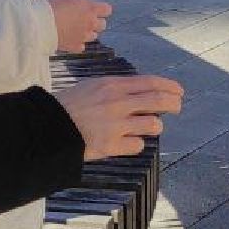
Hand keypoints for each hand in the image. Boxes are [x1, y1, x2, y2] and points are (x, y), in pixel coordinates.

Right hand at [49, 0, 110, 53]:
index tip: (96, 10)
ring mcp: (84, 36)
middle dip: (96, 23)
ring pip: (93, 36)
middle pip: (102, 25)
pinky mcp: (75, 47)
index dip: (101, 10)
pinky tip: (70, 39)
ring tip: (76, 29)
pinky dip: (77, 43)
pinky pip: (81, 46)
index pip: (107, 10)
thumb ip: (79, 4)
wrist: (41, 24)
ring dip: (87, 33)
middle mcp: (90, 23)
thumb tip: (80, 6)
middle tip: (86, 20)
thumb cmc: (51, 7)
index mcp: (90, 8)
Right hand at [55, 74, 183, 159]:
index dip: (169, 87)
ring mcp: (115, 125)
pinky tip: (128, 142)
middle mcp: (117, 103)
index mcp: (112, 85)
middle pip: (158, 101)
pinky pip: (138, 146)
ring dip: (154, 126)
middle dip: (173, 104)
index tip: (179, 91)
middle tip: (177, 106)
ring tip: (148, 126)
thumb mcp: (91, 86)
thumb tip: (141, 90)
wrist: (49, 127)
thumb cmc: (68, 105)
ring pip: (153, 125)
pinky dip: (136, 144)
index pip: (150, 82)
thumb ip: (116, 88)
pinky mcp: (111, 145)